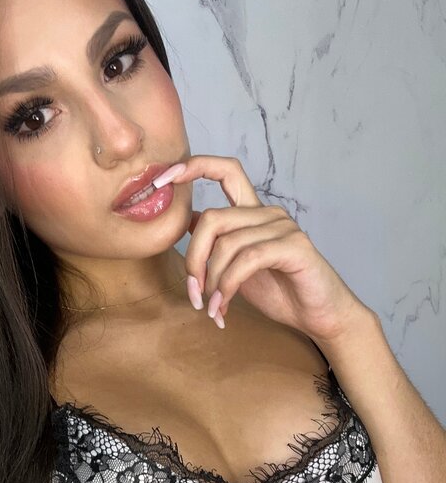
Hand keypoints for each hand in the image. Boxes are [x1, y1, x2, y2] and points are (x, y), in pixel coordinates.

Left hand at [174, 154, 373, 344]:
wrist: (318, 315)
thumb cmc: (281, 291)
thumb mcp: (238, 265)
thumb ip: (218, 241)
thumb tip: (189, 220)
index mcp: (253, 212)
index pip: (224, 170)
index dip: (193, 167)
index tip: (162, 180)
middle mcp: (268, 213)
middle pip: (212, 219)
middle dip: (194, 259)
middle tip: (194, 292)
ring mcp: (283, 227)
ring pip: (227, 244)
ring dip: (212, 282)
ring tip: (213, 306)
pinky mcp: (294, 247)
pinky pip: (247, 259)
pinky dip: (229, 285)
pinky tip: (225, 305)